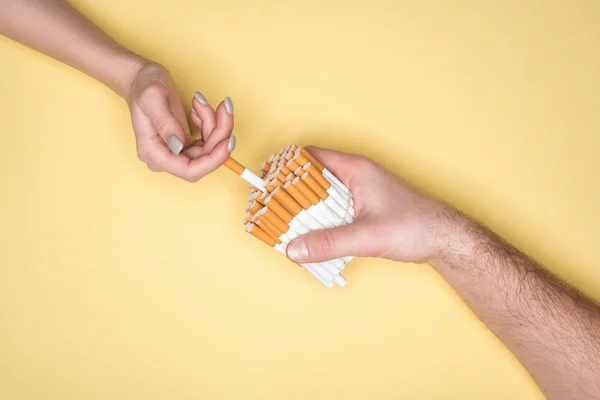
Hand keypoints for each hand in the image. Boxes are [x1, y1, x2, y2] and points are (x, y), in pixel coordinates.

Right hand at [126, 62, 234, 180]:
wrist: (141, 79)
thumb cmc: (143, 86)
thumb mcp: (153, 98)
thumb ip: (165, 123)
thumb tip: (178, 146)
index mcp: (154, 153)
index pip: (190, 171)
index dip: (213, 160)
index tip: (227, 141)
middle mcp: (166, 157)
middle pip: (204, 158)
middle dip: (218, 134)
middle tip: (223, 108)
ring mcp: (177, 151)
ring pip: (210, 148)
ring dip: (216, 125)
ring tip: (201, 102)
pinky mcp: (185, 143)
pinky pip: (208, 140)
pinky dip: (211, 124)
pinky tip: (200, 108)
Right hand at [286, 147, 457, 263]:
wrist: (446, 238)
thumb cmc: (415, 227)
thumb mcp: (368, 236)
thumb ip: (330, 242)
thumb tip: (294, 249)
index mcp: (355, 168)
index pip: (311, 156)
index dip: (286, 166)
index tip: (266, 182)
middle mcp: (356, 175)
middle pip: (312, 176)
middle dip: (290, 191)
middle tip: (270, 209)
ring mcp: (361, 190)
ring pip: (322, 194)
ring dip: (305, 207)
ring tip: (286, 224)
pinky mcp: (365, 207)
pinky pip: (333, 208)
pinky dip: (320, 218)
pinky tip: (313, 234)